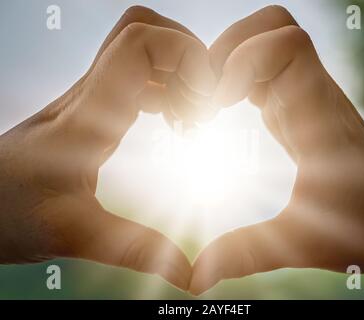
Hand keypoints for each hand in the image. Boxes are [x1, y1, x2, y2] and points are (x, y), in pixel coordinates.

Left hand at [0, 6, 215, 290]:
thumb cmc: (10, 211)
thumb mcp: (73, 232)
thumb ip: (132, 249)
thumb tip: (186, 272)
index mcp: (90, 113)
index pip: (140, 42)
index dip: (185, 55)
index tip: (205, 100)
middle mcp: (91, 93)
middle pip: (144, 29)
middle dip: (187, 56)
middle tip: (203, 105)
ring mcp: (93, 98)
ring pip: (143, 50)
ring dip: (179, 75)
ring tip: (192, 119)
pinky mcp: (95, 109)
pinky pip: (139, 78)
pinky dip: (167, 89)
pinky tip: (174, 124)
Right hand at [190, 6, 363, 294]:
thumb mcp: (302, 243)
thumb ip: (248, 254)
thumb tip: (197, 276)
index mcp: (317, 118)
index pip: (286, 44)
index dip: (241, 59)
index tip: (217, 103)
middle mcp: (312, 94)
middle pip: (272, 25)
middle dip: (227, 48)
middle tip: (204, 94)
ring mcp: (305, 94)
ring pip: (267, 38)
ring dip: (229, 58)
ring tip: (207, 100)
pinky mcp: (297, 103)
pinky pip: (263, 65)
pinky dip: (235, 74)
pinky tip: (221, 109)